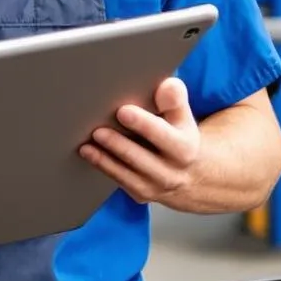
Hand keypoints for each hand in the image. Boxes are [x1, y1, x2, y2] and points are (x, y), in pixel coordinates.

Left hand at [79, 77, 201, 206]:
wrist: (195, 175)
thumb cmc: (179, 135)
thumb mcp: (182, 116)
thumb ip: (174, 99)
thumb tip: (167, 86)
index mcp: (185, 147)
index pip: (163, 135)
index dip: (143, 124)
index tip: (123, 111)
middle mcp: (172, 171)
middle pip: (142, 158)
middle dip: (119, 145)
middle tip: (97, 130)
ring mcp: (157, 186)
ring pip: (128, 175)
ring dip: (105, 160)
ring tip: (86, 145)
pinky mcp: (142, 194)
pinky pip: (120, 182)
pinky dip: (104, 168)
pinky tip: (88, 154)